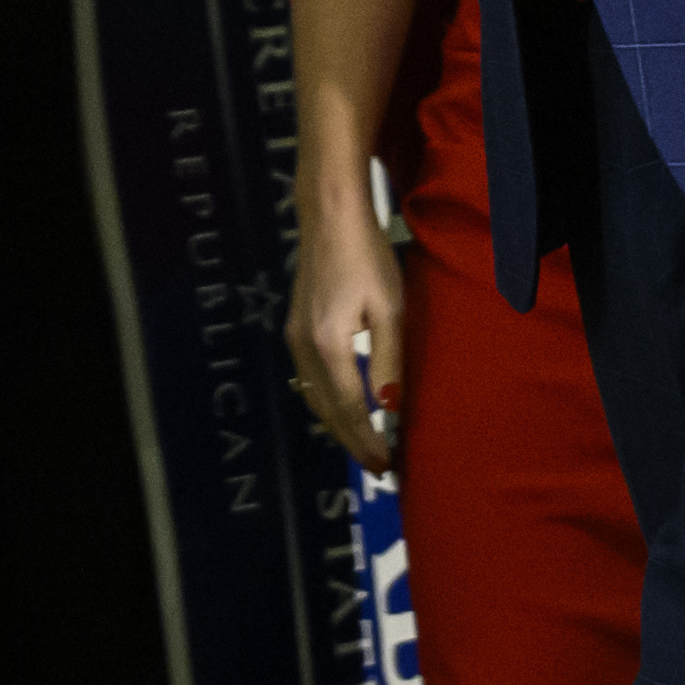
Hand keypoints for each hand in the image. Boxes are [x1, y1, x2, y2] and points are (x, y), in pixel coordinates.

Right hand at [285, 195, 412, 477]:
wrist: (329, 218)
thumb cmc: (368, 257)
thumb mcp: (389, 308)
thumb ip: (388, 359)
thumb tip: (389, 407)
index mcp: (328, 344)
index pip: (348, 407)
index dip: (366, 439)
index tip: (385, 466)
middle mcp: (304, 347)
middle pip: (326, 409)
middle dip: (352, 440)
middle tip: (378, 466)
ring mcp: (294, 337)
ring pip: (314, 396)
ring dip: (338, 424)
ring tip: (364, 444)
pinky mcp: (295, 328)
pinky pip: (310, 379)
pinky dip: (327, 402)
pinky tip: (344, 407)